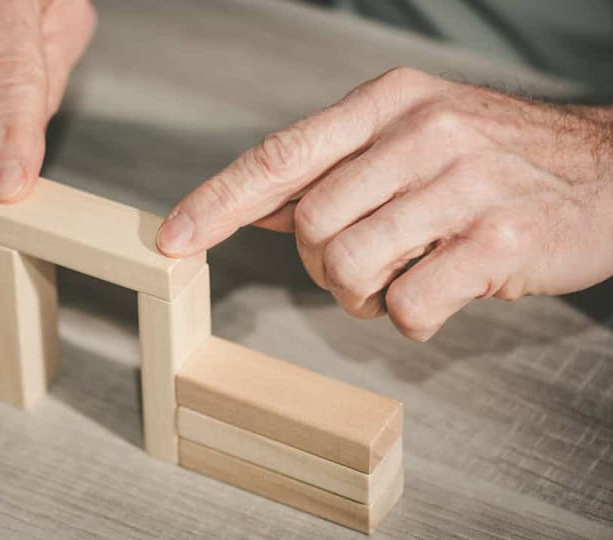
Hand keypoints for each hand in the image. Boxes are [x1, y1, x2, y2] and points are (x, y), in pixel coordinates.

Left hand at [157, 67, 612, 340]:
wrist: (608, 169)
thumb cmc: (495, 158)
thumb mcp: (412, 135)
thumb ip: (334, 170)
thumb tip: (257, 206)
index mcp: (387, 104)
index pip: (280, 156)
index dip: (218, 201)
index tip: (172, 237)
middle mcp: (421, 135)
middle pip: (311, 225)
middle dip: (322, 266)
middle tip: (358, 268)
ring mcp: (462, 185)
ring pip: (351, 267)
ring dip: (362, 295)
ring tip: (396, 282)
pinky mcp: (498, 241)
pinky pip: (409, 305)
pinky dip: (410, 316)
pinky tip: (440, 293)